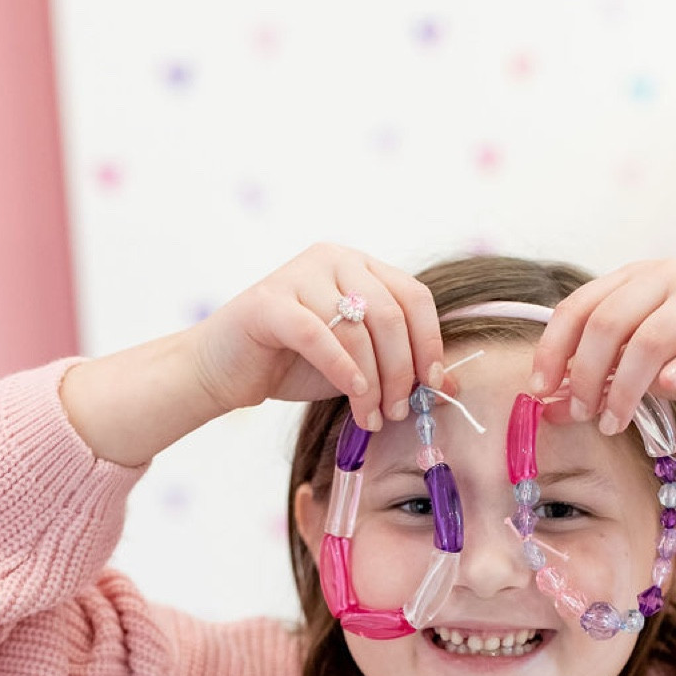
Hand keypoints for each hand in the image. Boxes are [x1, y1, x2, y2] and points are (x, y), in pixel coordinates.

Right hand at [186, 244, 450, 430]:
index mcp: (359, 265)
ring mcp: (298, 274)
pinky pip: (319, 334)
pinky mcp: (268, 301)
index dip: (430, 342)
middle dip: (402, 371)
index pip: (413, 296)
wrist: (224, 370)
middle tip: (397, 411)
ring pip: (357, 328)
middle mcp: (332, 258)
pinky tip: (354, 394)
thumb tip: (452, 387)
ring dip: (372, 382)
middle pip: (390, 313)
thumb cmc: (292, 365)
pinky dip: (342, 368)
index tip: (432, 385)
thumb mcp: (359, 366)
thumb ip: (400, 369)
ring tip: (370, 417)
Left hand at [531, 260, 675, 451]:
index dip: (552, 349)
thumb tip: (545, 409)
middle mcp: (668, 277)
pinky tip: (670, 389)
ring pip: (649, 338)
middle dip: (585, 375)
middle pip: (607, 321)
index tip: (539, 390)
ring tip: (614, 422)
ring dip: (623, 388)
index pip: (578, 306)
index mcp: (635, 280)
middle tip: (582, 415)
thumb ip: (594, 384)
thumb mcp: (637, 375)